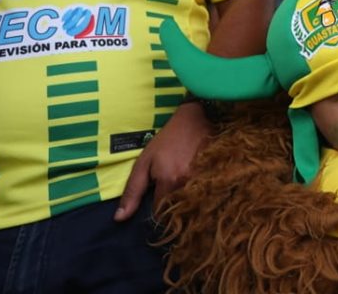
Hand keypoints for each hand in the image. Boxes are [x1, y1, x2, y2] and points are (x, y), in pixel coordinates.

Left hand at [114, 102, 209, 221]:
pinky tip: (198, 185)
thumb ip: (132, 191)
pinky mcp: (218, 176)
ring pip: (192, 204)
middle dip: (172, 206)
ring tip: (185, 186)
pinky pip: (206, 195)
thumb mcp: (144, 161)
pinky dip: (200, 194)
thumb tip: (119, 219)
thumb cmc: (167, 139)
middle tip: (171, 190)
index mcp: (169, 181)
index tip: (157, 199)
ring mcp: (206, 179)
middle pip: (178, 210)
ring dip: (187, 201)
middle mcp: (189, 183)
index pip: (160, 213)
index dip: (156, 209)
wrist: (197, 118)